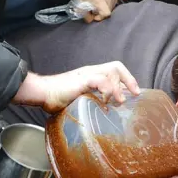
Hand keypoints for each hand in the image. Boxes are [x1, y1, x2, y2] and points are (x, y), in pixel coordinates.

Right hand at [13, 61, 140, 112]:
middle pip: (116, 66)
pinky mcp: (82, 80)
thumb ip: (94, 101)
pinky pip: (100, 80)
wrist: (42, 93)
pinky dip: (108, 90)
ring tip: (120, 101)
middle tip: (135, 94)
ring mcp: (86, 74)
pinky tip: (107, 101)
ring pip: (111, 70)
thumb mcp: (82, 100)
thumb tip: (106, 111)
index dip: (127, 80)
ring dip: (119, 86)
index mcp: (92, 75)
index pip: (114, 71)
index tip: (135, 94)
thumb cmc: (58, 99)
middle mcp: (91, 72)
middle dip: (129, 80)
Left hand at [76, 0, 119, 21]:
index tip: (94, 15)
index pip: (106, 13)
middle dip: (101, 12)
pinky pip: (116, 1)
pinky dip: (111, 2)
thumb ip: (86, 16)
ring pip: (113, 6)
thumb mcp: (80, 7)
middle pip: (109, 10)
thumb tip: (92, 20)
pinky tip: (105, 0)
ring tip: (99, 3)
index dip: (100, 17)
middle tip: (95, 8)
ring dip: (106, 7)